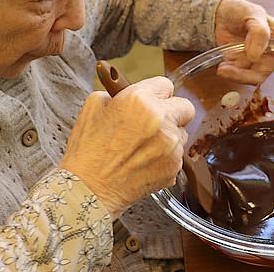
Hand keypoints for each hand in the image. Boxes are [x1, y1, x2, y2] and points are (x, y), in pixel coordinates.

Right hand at [60, 77, 194, 218]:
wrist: (88, 189)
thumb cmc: (87, 149)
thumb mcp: (94, 105)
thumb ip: (119, 93)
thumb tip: (132, 92)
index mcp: (140, 100)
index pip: (165, 85)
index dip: (156, 93)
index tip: (151, 99)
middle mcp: (161, 121)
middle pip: (185, 107)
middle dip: (172, 111)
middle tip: (155, 121)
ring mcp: (170, 146)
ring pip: (182, 133)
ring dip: (168, 136)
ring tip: (143, 146)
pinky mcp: (174, 168)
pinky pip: (177, 155)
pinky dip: (165, 156)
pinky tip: (144, 161)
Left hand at [214, 0, 273, 121]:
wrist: (220, 19)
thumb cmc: (241, 12)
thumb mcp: (250, 13)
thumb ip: (257, 31)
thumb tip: (257, 54)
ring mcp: (265, 65)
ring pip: (259, 79)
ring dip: (241, 74)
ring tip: (226, 64)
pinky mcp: (249, 72)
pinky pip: (242, 79)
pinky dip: (231, 73)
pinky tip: (223, 66)